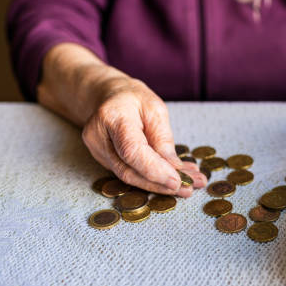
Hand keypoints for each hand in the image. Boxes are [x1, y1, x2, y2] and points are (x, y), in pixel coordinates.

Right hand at [81, 77, 206, 196]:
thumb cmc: (133, 99)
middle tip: (188, 188)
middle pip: (128, 171)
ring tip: (186, 186)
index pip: (132, 151)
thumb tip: (174, 169)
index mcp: (112, 116)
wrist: (109, 97)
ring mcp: (97, 151)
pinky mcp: (102, 160)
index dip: (154, 170)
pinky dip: (151, 179)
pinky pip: (128, 173)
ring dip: (159, 185)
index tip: (177, 182)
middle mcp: (98, 136)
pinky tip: (172, 180)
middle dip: (160, 184)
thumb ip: (163, 138)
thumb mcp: (155, 109)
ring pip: (128, 177)